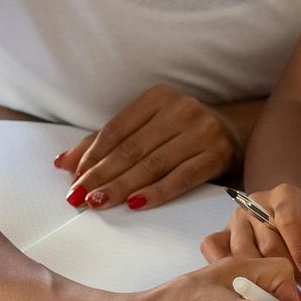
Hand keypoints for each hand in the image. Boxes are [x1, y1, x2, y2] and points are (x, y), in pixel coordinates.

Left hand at [56, 84, 241, 210]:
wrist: (237, 134)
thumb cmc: (183, 133)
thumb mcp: (147, 129)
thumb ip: (106, 144)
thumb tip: (64, 163)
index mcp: (159, 97)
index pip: (117, 129)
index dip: (92, 156)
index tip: (74, 179)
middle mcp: (182, 108)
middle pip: (132, 148)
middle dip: (102, 175)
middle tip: (79, 197)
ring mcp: (202, 131)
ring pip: (153, 164)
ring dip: (123, 186)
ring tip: (100, 202)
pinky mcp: (218, 154)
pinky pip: (182, 177)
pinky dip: (157, 192)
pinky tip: (137, 204)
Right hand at [198, 183, 300, 290]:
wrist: (290, 221)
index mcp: (283, 196)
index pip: (287, 221)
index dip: (299, 249)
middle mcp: (255, 205)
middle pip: (266, 243)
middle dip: (287, 271)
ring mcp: (235, 220)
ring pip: (242, 253)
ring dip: (262, 278)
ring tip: (281, 293)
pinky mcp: (221, 234)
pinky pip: (212, 248)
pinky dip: (224, 267)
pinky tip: (244, 285)